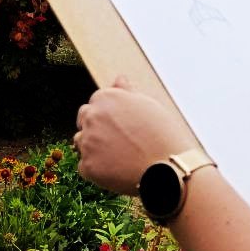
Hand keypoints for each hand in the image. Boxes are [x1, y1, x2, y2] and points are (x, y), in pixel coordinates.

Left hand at [74, 76, 197, 194]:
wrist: (168, 169)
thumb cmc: (162, 135)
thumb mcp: (148, 105)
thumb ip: (127, 92)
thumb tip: (118, 79)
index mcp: (105, 97)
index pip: (96, 101)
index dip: (109, 114)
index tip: (120, 125)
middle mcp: (92, 116)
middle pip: (83, 119)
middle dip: (95, 126)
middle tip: (116, 140)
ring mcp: (87, 141)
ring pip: (81, 141)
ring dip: (93, 147)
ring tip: (118, 156)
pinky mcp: (87, 166)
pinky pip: (85, 166)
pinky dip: (97, 169)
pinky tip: (116, 170)